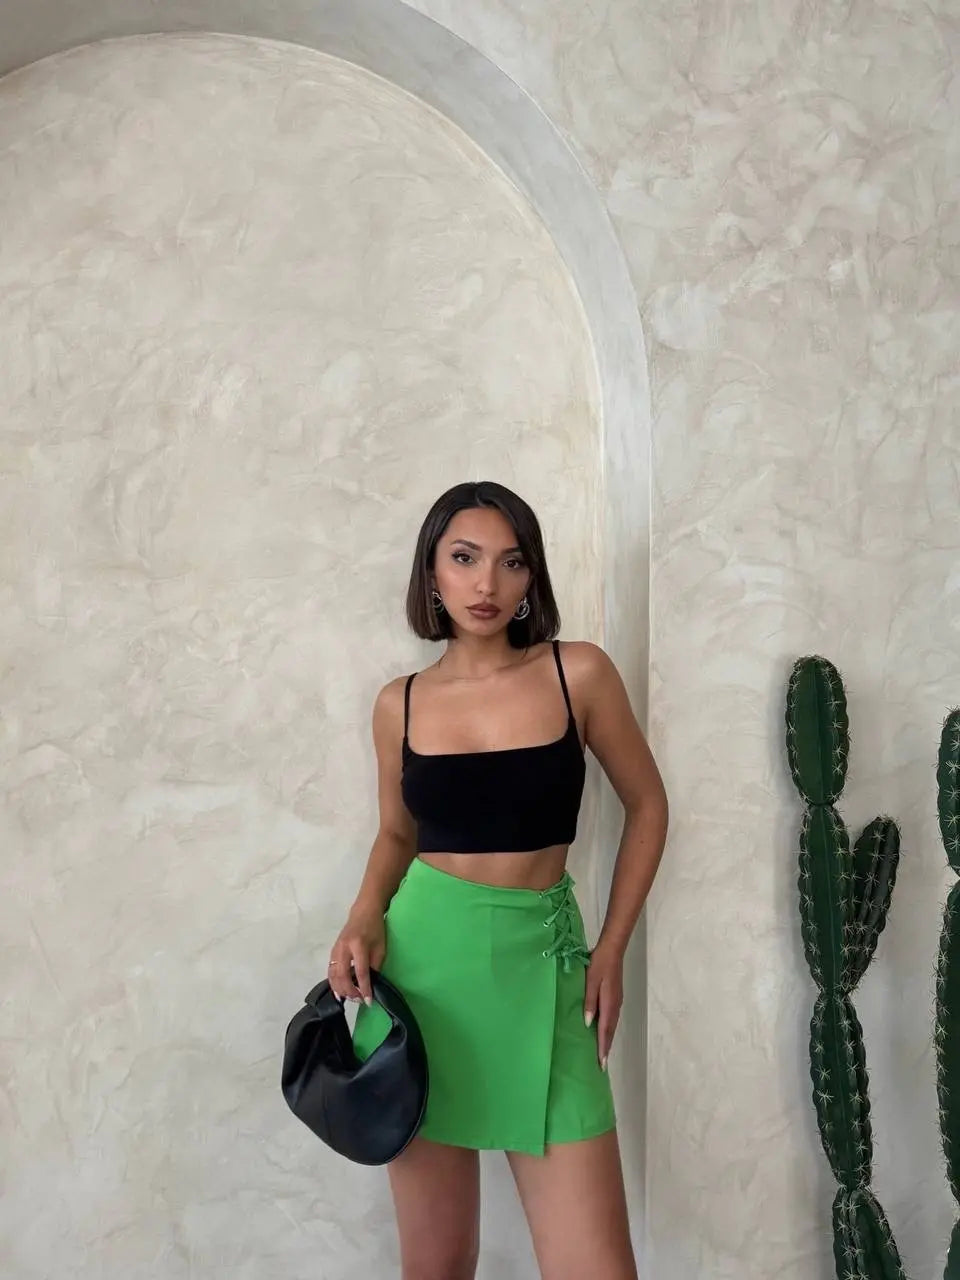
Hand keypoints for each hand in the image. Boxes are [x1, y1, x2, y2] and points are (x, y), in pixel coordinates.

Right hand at [327, 906, 385, 1005]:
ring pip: (333, 974)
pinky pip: (330, 971)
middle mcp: (344, 948)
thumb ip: (375, 965)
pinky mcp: (332, 951)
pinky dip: (334, 983)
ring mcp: (336, 949)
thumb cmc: (375, 929)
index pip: (360, 971)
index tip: (368, 1001)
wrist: (363, 912)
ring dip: (341, 989)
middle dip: (350, 991)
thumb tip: (370, 984)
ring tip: (350, 998)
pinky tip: (339, 991)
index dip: (364, 988)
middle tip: (358, 1000)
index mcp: (358, 945)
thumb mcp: (380, 947)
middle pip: (342, 975)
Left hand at [583, 941, 623, 1071]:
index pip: (605, 1030)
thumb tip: (588, 1023)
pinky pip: (612, 1018)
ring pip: (612, 1025)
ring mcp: (617, 1002)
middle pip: (611, 1031)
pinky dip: (608, 1029)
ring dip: (607, 1039)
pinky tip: (603, 1031)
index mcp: (609, 1004)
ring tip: (602, 1052)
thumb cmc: (599, 964)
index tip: (601, 1063)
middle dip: (606, 1048)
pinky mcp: (615, 997)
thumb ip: (589, 1002)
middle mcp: (615, 1006)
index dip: (603, 1047)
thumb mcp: (590, 982)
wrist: (612, 950)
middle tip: (601, 1064)